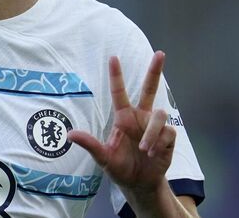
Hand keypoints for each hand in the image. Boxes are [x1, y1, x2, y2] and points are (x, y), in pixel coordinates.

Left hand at [69, 52, 174, 190]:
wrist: (140, 184)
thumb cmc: (121, 168)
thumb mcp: (103, 157)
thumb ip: (90, 144)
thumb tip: (69, 134)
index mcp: (123, 118)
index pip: (119, 92)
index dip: (117, 75)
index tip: (113, 57)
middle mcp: (140, 117)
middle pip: (149, 88)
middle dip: (155, 71)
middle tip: (160, 53)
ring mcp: (155, 126)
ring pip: (160, 114)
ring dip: (151, 133)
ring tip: (144, 149)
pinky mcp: (168, 137)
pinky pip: (167, 132)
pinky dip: (159, 143)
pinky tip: (153, 153)